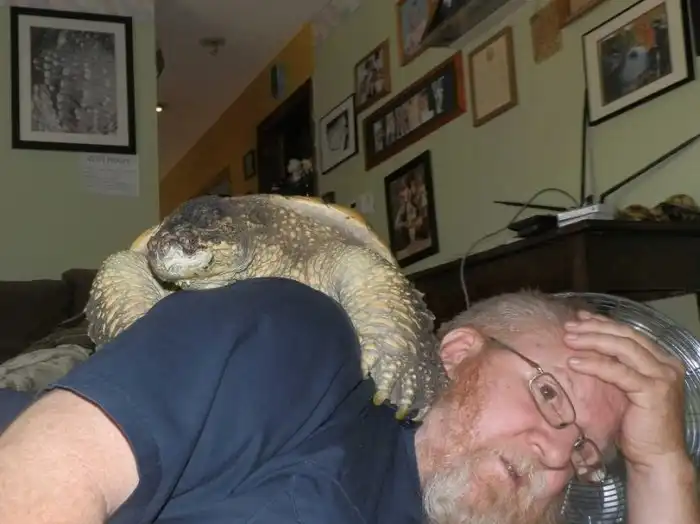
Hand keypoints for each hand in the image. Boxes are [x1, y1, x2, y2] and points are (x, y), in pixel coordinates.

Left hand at [563, 310, 687, 472]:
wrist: (655, 457)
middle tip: (569, 326)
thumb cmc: (636, 426)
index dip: (603, 323)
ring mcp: (662, 377)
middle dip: (594, 328)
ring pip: (622, 349)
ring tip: (568, 339)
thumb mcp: (626, 389)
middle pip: (626, 336)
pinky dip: (594, 364)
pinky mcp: (653, 392)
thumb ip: (617, 368)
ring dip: (591, 340)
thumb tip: (586, 349)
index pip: (630, 333)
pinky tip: (574, 362)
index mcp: (662, 360)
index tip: (580, 318)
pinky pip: (618, 372)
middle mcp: (666, 365)